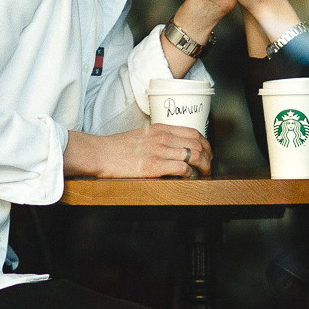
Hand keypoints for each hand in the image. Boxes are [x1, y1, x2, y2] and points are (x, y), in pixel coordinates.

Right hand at [67, 124, 211, 178]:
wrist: (100, 153)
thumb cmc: (117, 147)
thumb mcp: (142, 135)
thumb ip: (159, 139)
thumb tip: (173, 148)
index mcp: (160, 129)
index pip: (193, 132)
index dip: (206, 144)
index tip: (207, 153)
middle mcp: (163, 137)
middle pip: (198, 143)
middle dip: (208, 157)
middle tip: (208, 167)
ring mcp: (159, 151)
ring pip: (194, 156)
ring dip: (203, 167)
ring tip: (203, 175)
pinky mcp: (154, 166)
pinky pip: (182, 168)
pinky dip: (189, 175)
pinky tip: (188, 179)